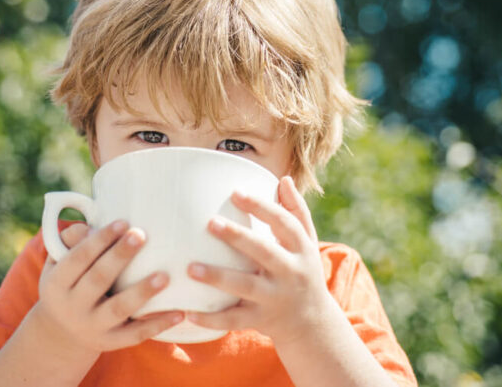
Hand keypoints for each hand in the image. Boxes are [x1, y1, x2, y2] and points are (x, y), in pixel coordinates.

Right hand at [35, 221, 183, 353]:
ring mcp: (92, 327)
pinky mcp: (111, 342)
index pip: (78, 258)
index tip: (123, 223)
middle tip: (141, 235)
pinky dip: (158, 324)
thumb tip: (88, 227)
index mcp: (57, 284)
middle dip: (119, 256)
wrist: (61, 334)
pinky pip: (136, 334)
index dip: (99, 240)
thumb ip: (70, 241)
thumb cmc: (68, 284)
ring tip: (165, 276)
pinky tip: (180, 313)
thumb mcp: (57, 264)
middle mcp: (72, 307)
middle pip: (98, 279)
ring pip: (119, 309)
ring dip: (142, 292)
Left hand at [186, 176, 333, 344]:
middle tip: (210, 222)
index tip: (236, 193)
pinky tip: (188, 312)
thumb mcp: (308, 242)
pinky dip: (211, 319)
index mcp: (301, 249)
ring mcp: (275, 298)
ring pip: (245, 287)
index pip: (284, 223)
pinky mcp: (261, 319)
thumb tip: (284, 179)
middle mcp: (290, 272)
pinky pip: (233, 320)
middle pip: (264, 252)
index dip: (261, 207)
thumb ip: (296, 211)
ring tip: (191, 268)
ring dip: (218, 278)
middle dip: (238, 237)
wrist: (313, 322)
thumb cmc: (304, 271)